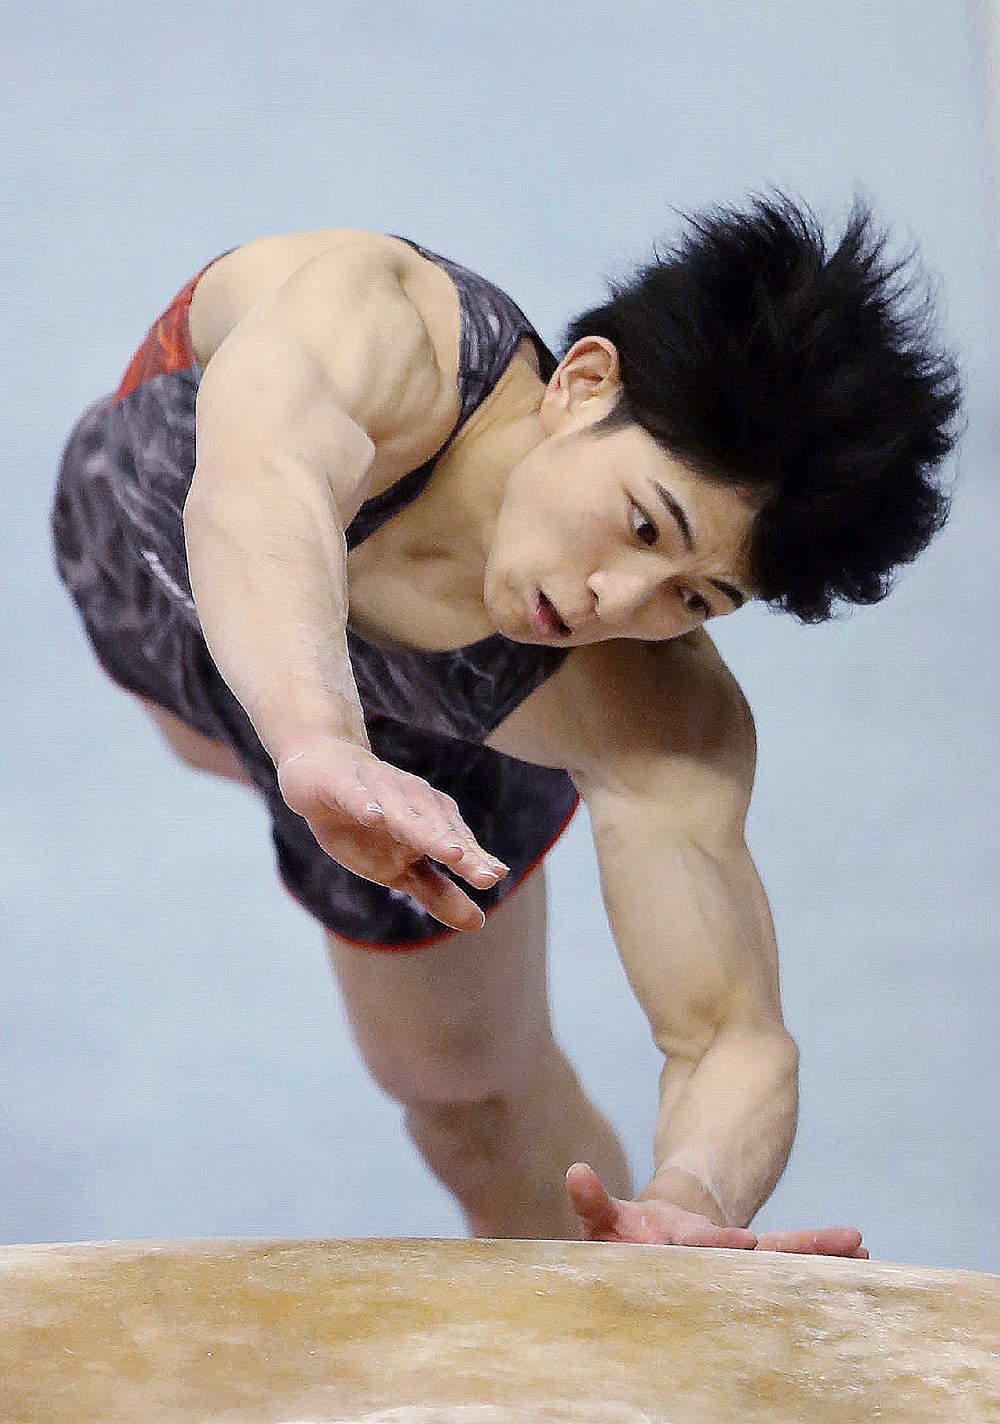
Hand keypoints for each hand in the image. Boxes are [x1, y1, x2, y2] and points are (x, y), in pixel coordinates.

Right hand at [277, 735, 507, 931]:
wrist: (321, 770)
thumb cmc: (369, 824)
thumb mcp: (400, 867)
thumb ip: (439, 893)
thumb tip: (479, 923)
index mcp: (432, 820)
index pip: (456, 844)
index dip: (475, 862)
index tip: (496, 877)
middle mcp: (412, 801)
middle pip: (438, 830)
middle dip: (461, 851)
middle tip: (486, 876)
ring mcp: (378, 790)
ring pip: (403, 813)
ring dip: (425, 830)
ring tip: (450, 853)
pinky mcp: (343, 784)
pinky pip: (356, 795)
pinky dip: (366, 804)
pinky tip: (374, 817)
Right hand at [567, 1163, 868, 1256]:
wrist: (646, 1253)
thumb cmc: (622, 1239)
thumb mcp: (605, 1219)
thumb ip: (592, 1200)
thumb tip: (574, 1173)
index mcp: (677, 1259)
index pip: (702, 1252)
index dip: (718, 1246)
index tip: (742, 1243)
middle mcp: (714, 1270)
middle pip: (757, 1264)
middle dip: (795, 1256)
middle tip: (835, 1248)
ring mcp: (737, 1264)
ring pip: (784, 1258)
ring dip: (819, 1253)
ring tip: (859, 1244)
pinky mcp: (754, 1257)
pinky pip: (794, 1252)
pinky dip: (822, 1249)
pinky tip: (858, 1246)